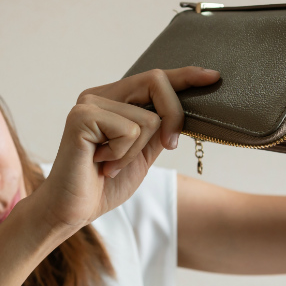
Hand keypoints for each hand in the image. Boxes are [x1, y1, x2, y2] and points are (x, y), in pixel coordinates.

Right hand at [33, 67, 220, 230]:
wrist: (72, 210)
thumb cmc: (104, 184)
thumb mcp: (142, 153)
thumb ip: (159, 129)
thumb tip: (186, 109)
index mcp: (112, 99)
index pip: (153, 80)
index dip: (184, 75)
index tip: (213, 76)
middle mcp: (99, 95)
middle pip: (156, 82)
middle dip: (173, 117)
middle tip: (166, 146)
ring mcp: (88, 103)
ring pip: (147, 118)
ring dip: (136, 151)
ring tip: (111, 164)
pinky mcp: (81, 116)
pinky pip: (129, 131)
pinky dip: (123, 155)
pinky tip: (101, 163)